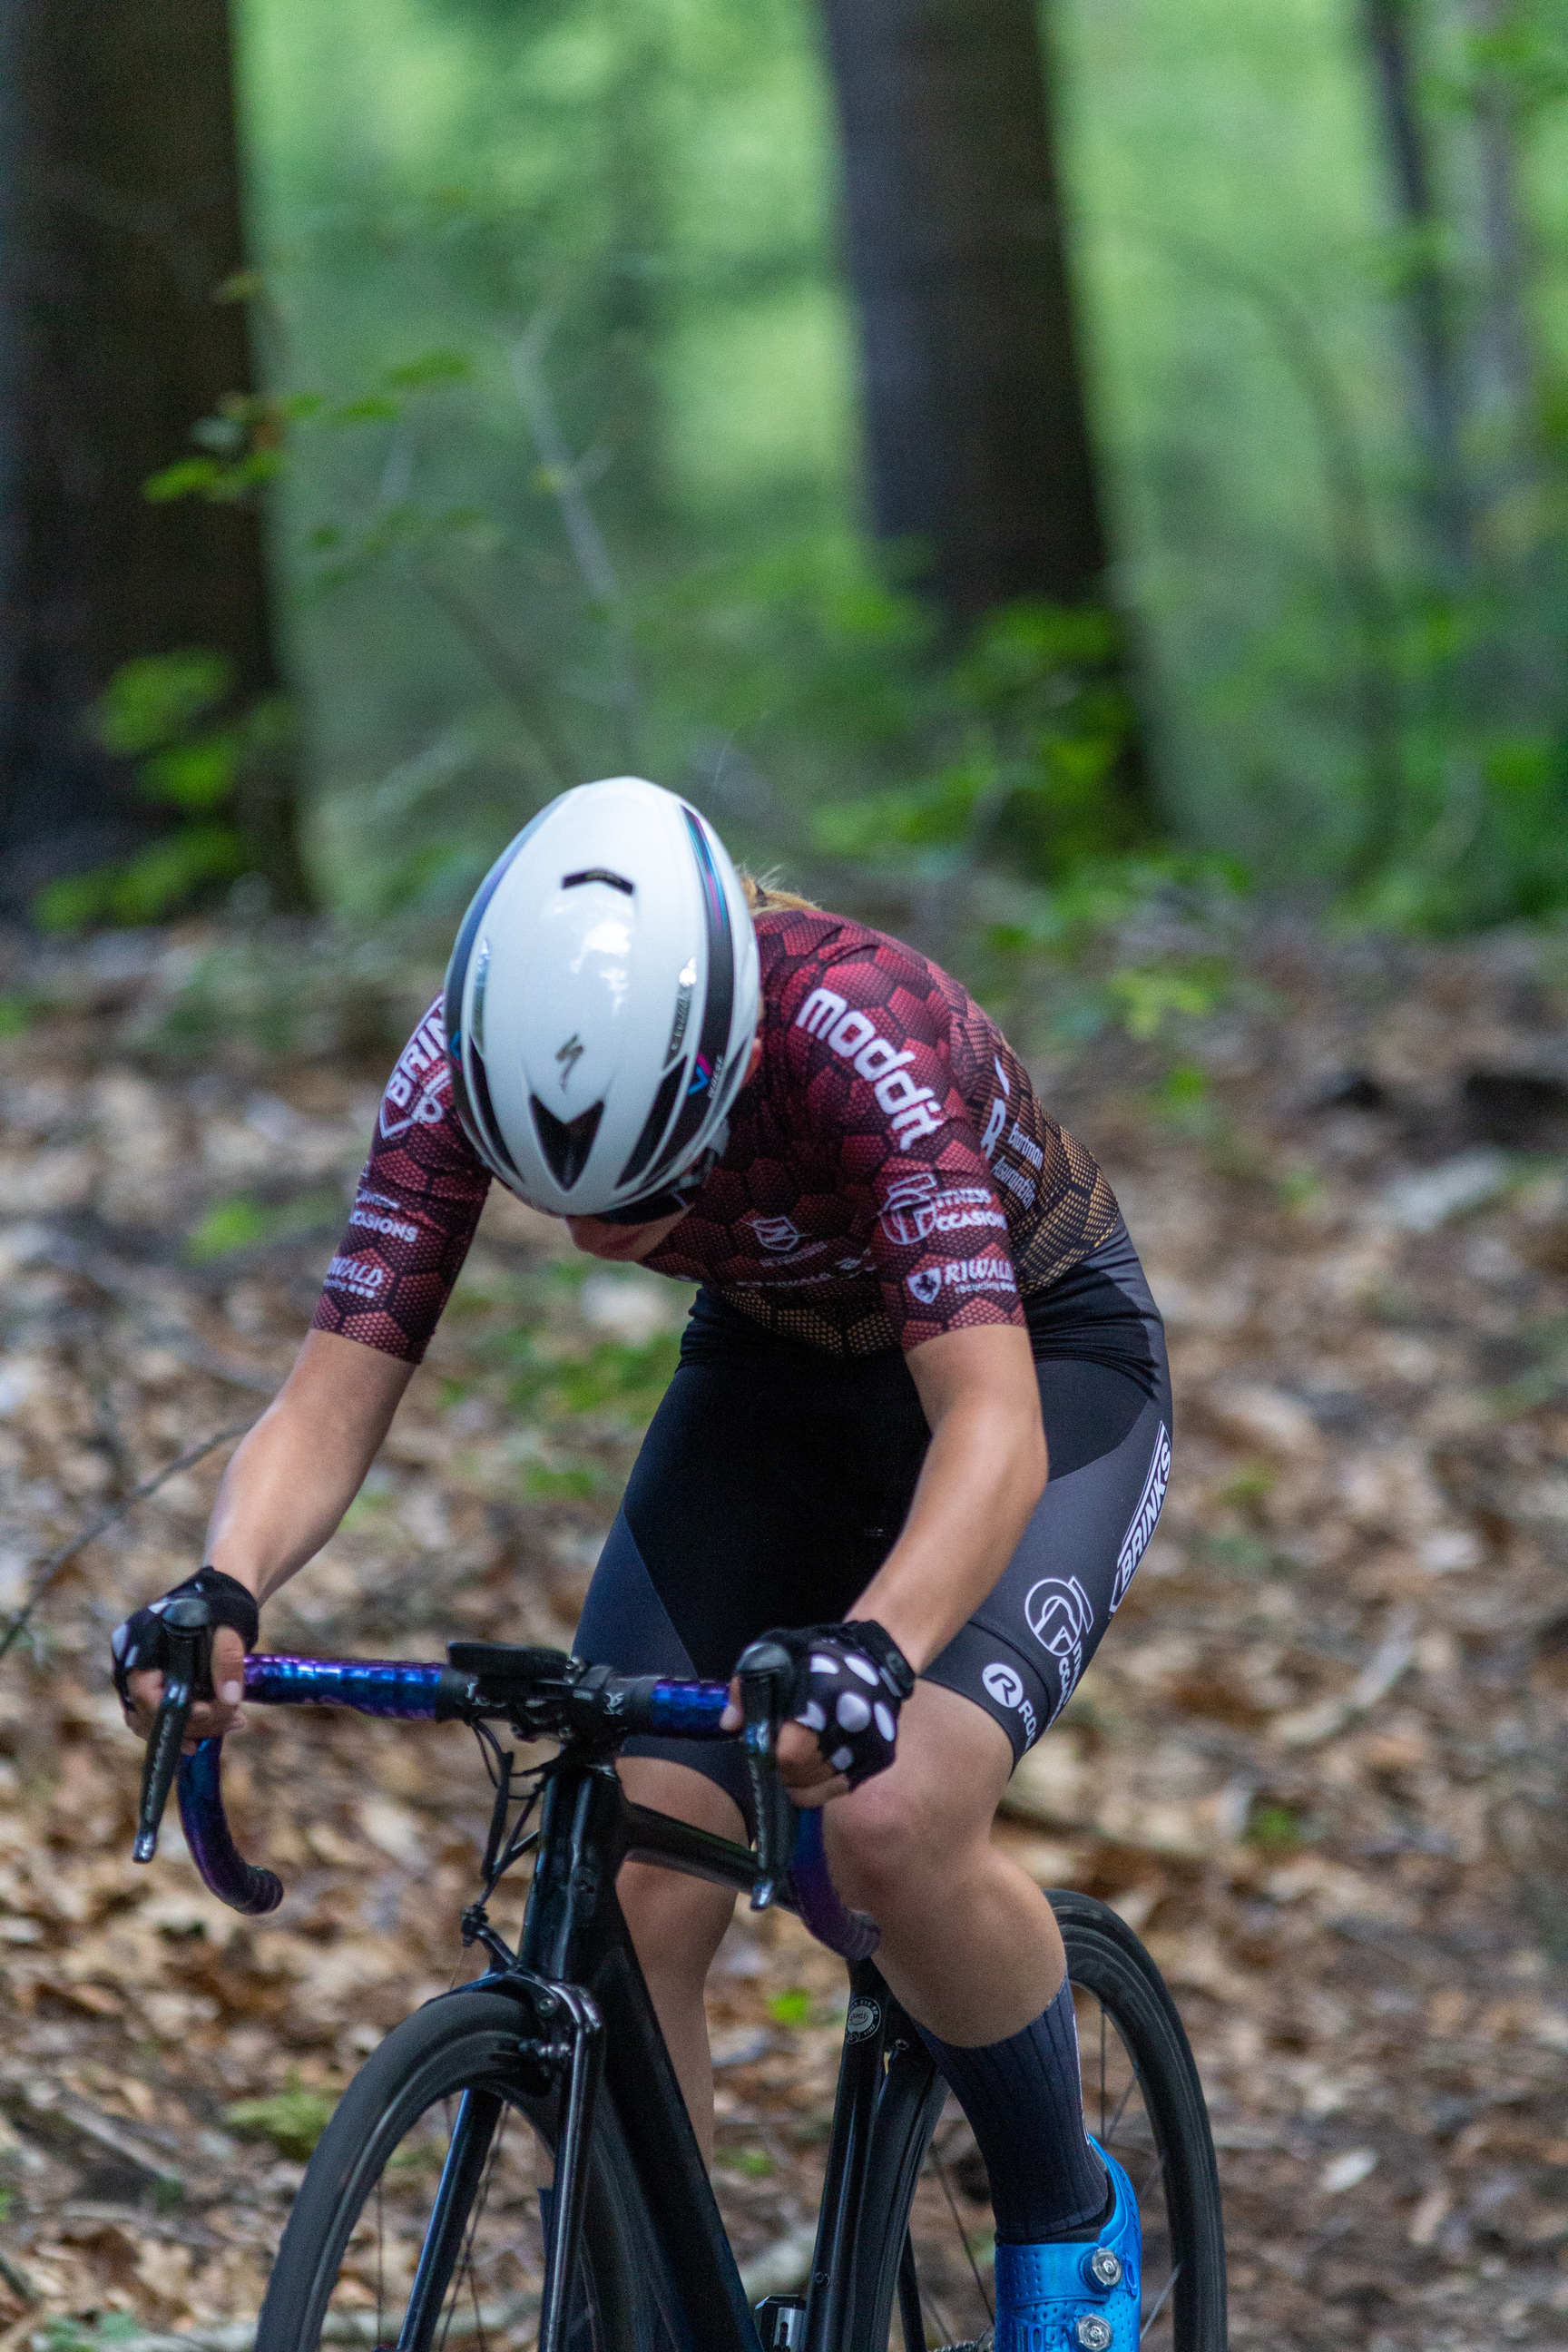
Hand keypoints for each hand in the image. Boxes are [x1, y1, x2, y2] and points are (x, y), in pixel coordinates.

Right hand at [112, 1567, 258, 1750]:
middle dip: (194, 1724)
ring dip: (198, 1727)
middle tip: (234, 1719)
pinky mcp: (159, 1686)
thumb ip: (227, 1660)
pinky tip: (225, 1721)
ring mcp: (144, 1677)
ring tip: (236, 1721)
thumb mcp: (227, 1630)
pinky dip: (195, 1723)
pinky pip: (167, 1715)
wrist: (222, 1596)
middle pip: (150, 1715)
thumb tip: (228, 1698)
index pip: (143, 1694)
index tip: (207, 1710)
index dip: (173, 1710)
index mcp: (140, 1645)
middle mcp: (133, 1664)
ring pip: (159, 1720)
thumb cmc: (221, 1607)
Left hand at [722, 1621, 914, 1806]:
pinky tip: (809, 1771)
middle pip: (803, 1772)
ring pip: (819, 1784)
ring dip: (800, 1777)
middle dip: (783, 1767)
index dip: (771, 1754)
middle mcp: (851, 1724)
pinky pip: (839, 1788)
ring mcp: (869, 1744)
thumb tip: (730, 1724)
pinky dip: (819, 1786)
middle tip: (777, 1752)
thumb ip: (747, 1686)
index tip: (766, 1743)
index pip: (791, 1753)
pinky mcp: (880, 1758)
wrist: (876, 1657)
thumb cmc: (819, 1655)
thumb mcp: (775, 1653)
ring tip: (793, 1758)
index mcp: (824, 1696)